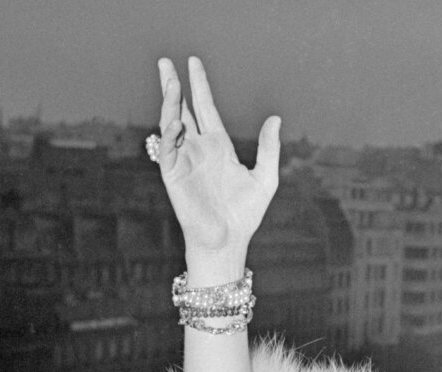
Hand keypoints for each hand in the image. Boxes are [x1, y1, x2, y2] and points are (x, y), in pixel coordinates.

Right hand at [154, 57, 279, 271]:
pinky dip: (170, 134)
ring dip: (170, 103)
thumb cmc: (245, 213)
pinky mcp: (173, 175)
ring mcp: (184, 160)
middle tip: (165, 61)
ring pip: (172, 124)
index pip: (206, 108)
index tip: (193, 63)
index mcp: (219, 146)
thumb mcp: (265, 177)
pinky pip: (168, 149)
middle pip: (182, 109)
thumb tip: (275, 118)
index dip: (200, 86)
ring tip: (171, 81)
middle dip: (174, 86)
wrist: (229, 240)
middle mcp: (199, 148)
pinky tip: (175, 120)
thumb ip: (269, 148)